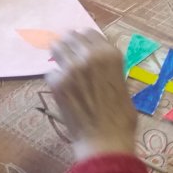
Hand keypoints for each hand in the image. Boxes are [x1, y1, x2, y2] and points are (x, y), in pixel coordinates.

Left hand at [46, 30, 137, 162]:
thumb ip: (108, 68)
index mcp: (110, 54)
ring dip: (58, 55)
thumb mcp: (122, 84)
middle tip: (67, 52)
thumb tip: (98, 62)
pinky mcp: (57, 82)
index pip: (89, 32)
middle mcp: (90, 56)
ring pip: (56, 48)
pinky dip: (55, 79)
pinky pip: (50, 72)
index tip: (80, 45)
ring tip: (60, 64)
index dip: (84, 39)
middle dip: (69, 43)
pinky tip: (61, 89)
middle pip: (71, 36)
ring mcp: (71, 68)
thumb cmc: (120, 117)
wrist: (105, 141)